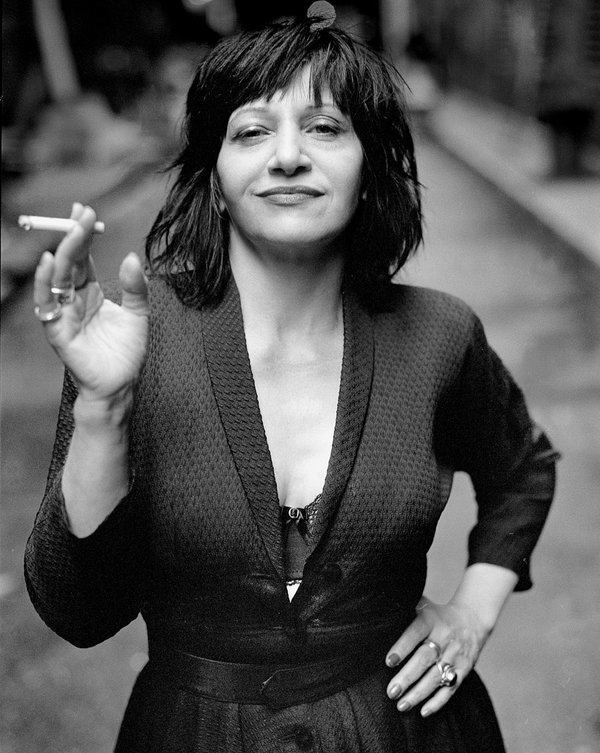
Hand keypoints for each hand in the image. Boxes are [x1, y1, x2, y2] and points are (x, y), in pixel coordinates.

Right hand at [33, 203, 148, 399]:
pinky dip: (46, 283)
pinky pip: (47, 304)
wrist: (121, 384)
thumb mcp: (139, 314)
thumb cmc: (126, 353)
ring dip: (63, 252)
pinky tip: (50, 263)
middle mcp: (74, 299)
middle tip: (82, 213)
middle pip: (70, 262)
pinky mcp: (58, 331)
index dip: (83, 235)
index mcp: (91, 292)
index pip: (83, 257)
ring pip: (57, 278)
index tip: (87, 212)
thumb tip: (132, 257)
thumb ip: (136, 288)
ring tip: (72, 229)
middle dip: (74, 236)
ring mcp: (64, 314)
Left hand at [384, 597, 491, 716]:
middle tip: (391, 691)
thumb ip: (403, 609)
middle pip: (424, 659)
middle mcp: (444, 637)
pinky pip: (451, 688)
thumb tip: (379, 611)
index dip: (402, 647)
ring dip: (418, 693)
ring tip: (401, 705)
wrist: (472, 619)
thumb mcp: (422, 605)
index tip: (389, 661)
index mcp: (430, 619)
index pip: (415, 632)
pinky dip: (438, 702)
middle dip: (407, 677)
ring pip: (436, 677)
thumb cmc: (437, 615)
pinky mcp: (464, 669)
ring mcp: (455, 655)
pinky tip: (423, 711)